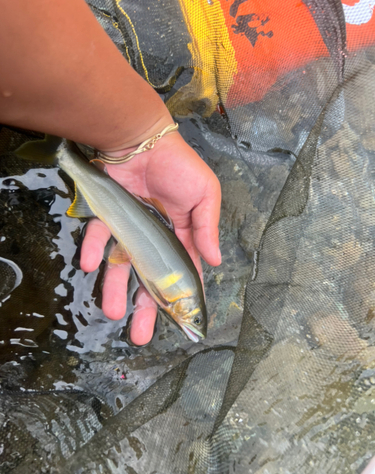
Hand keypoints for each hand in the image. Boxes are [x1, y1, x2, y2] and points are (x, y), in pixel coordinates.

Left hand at [80, 132, 220, 344]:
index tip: (181, 321)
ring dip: (116, 289)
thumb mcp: (204, 195)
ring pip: (121, 265)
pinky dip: (92, 250)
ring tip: (113, 313)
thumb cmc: (178, 166)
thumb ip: (207, 228)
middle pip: (149, 278)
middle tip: (140, 336)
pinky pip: (98, 237)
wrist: (143, 137)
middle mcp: (153, 236)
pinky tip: (90, 264)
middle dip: (146, 307)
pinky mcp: (107, 215)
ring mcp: (129, 227)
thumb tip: (215, 262)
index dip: (182, 295)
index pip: (183, 271)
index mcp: (180, 234)